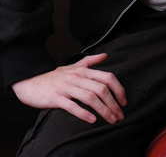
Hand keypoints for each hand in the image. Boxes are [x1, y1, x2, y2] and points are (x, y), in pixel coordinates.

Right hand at [12, 53, 126, 124]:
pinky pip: (72, 106)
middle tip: (120, 115)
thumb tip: (106, 55)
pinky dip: (84, 113)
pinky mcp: (56, 98)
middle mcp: (77, 77)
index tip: (124, 101)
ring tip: (111, 120)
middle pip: (101, 89)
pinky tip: (92, 120)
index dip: (118, 89)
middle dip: (113, 103)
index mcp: (83, 70)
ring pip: (90, 98)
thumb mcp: (73, 66)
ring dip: (103, 110)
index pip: (107, 77)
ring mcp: (67, 87)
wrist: (31, 82)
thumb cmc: (54, 77)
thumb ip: (90, 61)